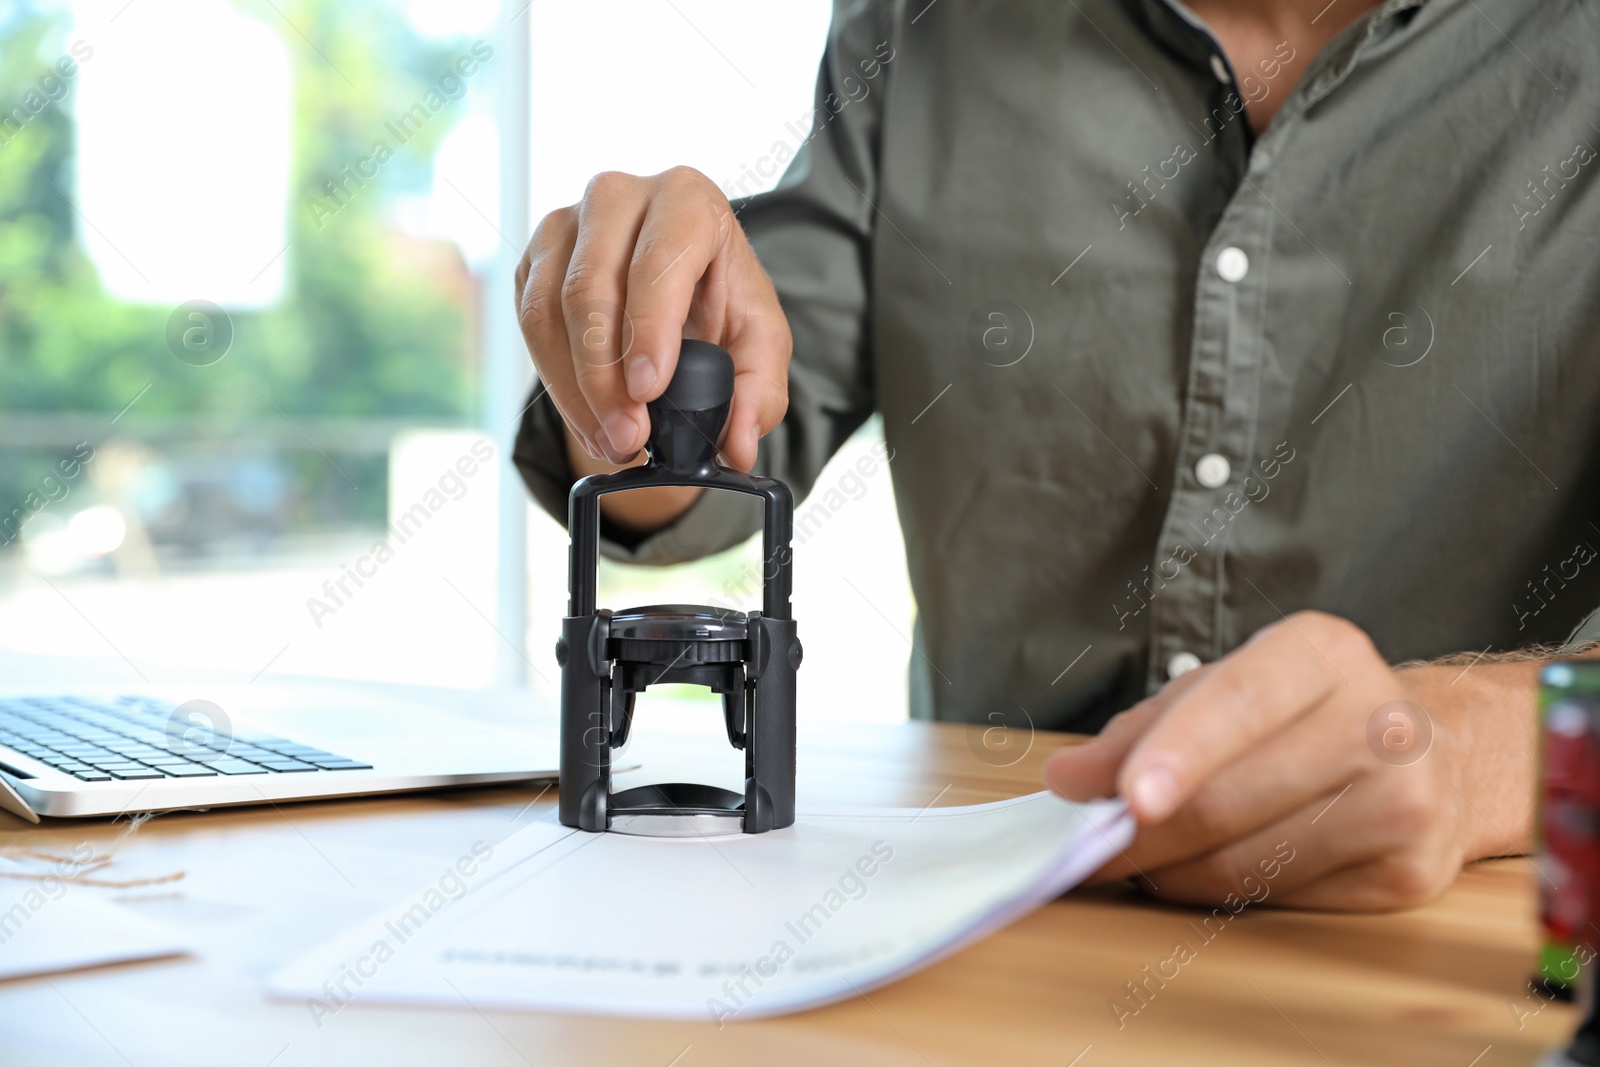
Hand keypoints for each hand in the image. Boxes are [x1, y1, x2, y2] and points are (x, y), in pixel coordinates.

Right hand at [514, 166, 790, 470]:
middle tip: (629, 436)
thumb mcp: (759, 344)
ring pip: (549, 309)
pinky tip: (589, 418)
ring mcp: (567, 222)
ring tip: (611, 440)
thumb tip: (739, 445)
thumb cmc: (720, 303)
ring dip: (576, 389)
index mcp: (687, 199)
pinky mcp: (536, 259)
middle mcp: (620, 196)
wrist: (679, 288)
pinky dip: (557, 382)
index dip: (648, 327)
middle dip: (605, 376)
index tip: (647, 390)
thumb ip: (759, 393)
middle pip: (591, 286)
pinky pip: (529, 324)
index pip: (658, 258)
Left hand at [1044, 612, 1538, 909]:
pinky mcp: (1413, 872)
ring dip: (1174, 871)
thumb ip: (1142, 730)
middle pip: (1231, 799)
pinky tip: (1215, 869)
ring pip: (1248, 863)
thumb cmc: (1302, 717)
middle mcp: (1379, 721)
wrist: (1432, 756)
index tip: (1126, 797)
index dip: (1177, 753)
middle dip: (1141, 835)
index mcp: (1325, 653)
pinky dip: (1226, 894)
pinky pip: (1283, 900)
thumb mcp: (1223, 692)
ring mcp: (1408, 802)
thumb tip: (1072, 780)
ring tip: (1151, 857)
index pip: (1239, 703)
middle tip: (1091, 846)